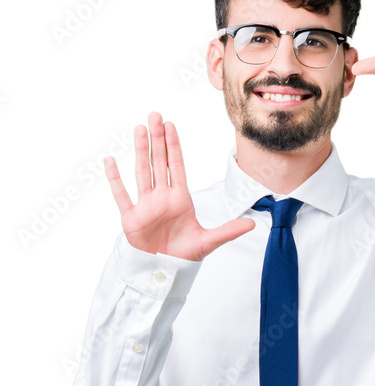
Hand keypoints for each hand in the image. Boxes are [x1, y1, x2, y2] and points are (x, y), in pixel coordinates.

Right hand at [104, 112, 254, 260]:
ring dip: (140, 151)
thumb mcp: (209, 241)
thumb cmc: (186, 253)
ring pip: (142, 172)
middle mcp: (162, 197)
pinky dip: (115, 179)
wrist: (166, 269)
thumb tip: (253, 224)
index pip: (176, 166)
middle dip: (157, 139)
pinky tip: (110, 161)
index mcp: (180, 199)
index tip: (170, 125)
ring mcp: (146, 205)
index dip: (173, 145)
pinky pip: (121, 195)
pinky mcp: (131, 218)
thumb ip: (228, 231)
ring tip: (139, 129)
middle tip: (154, 116)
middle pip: (159, 162)